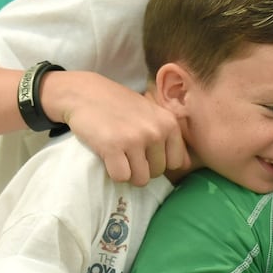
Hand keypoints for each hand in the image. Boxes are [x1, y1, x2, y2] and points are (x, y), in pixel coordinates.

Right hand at [42, 70, 187, 184]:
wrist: (85, 93)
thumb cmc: (120, 106)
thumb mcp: (152, 114)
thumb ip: (170, 137)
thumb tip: (186, 166)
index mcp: (169, 123)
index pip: (177, 162)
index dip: (160, 161)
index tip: (146, 151)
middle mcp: (156, 131)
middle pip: (157, 172)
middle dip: (142, 167)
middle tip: (127, 151)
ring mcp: (135, 139)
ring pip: (140, 179)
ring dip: (128, 173)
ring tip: (119, 155)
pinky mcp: (113, 146)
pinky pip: (121, 177)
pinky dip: (113, 173)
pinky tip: (108, 157)